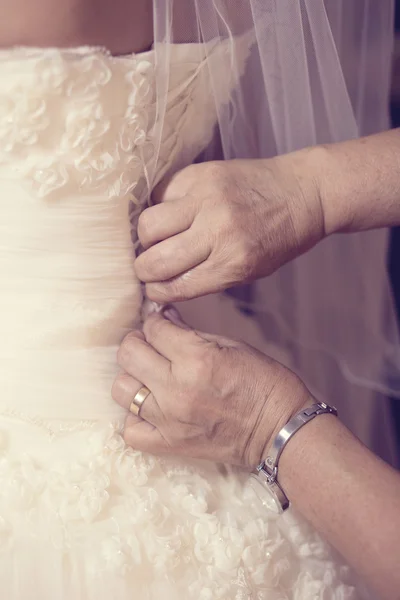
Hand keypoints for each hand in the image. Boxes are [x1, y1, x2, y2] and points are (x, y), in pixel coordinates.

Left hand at [112, 309, 310, 467]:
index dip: (156, 320)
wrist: (280, 431)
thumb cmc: (264, 384)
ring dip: (133, 377)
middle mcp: (177, 389)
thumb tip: (164, 318)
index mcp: (197, 359)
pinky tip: (150, 407)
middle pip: (129, 354)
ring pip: (121, 390)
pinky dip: (135, 417)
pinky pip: (130, 431)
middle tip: (151, 344)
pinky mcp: (169, 445)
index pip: (154, 329)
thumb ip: (191, 333)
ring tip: (149, 376)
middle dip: (138, 342)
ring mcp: (169, 420)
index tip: (160, 321)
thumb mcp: (232, 346)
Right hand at [135, 155, 323, 302]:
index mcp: (232, 263)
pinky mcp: (199, 173)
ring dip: (147, 238)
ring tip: (158, 238)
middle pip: (154, 259)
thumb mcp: (250, 271)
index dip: (156, 292)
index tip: (152, 289)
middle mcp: (216, 231)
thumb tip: (164, 285)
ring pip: (148, 224)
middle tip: (148, 267)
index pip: (175, 286)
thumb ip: (208, 278)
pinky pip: (161, 195)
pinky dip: (161, 207)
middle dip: (144, 270)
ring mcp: (205, 198)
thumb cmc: (278, 238)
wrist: (302, 191)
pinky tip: (173, 212)